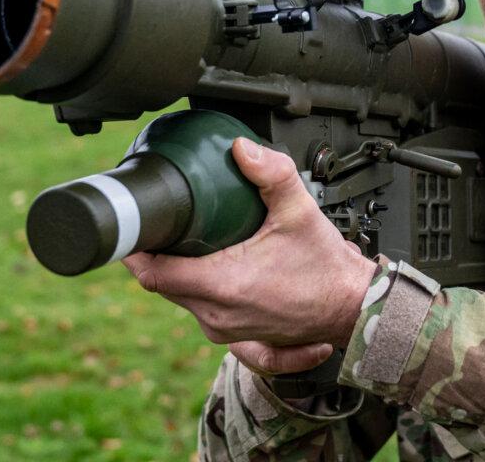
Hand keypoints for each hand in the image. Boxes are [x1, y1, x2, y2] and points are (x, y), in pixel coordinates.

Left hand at [123, 137, 376, 365]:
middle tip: (158, 222)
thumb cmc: (327, 268)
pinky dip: (196, 292)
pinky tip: (206, 271)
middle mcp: (216, 314)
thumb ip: (272, 173)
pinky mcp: (236, 337)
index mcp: (223, 285)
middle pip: (160, 283)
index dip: (132, 249)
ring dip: (176, 272)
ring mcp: (225, 330)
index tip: (131, 225)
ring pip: (179, 299)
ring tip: (183, 241)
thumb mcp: (300, 210)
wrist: (353, 308)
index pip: (152, 272)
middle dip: (155, 254)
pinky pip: (200, 313)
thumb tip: (242, 147)